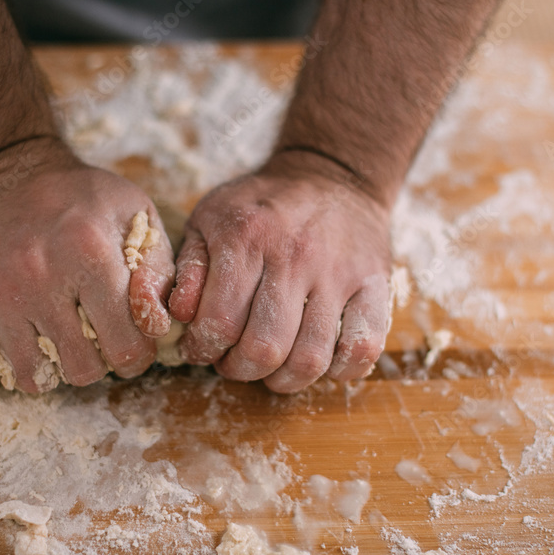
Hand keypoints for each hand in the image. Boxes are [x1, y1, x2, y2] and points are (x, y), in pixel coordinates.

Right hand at [0, 140, 174, 391]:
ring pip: (31, 377)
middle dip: (94, 362)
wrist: (2, 167)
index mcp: (88, 250)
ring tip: (52, 336)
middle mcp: (35, 271)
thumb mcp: (135, 214)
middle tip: (90, 338)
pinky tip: (11, 339)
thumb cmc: (80, 198)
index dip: (135, 355)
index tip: (129, 344)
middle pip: (80, 370)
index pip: (126, 348)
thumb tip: (159, 327)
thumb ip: (157, 271)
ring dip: (48, 366)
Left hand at [169, 150, 391, 392]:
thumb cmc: (261, 205)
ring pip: (311, 357)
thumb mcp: (210, 218)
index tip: (202, 349)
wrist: (331, 175)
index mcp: (246, 237)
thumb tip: (178, 315)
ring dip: (285, 379)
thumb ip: (188, 268)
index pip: (219, 321)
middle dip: (240, 369)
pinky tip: (320, 360)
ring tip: (272, 368)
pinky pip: (363, 347)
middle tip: (235, 361)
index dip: (204, 349)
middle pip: (264, 347)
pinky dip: (339, 370)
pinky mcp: (375, 284)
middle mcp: (294, 255)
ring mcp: (339, 273)